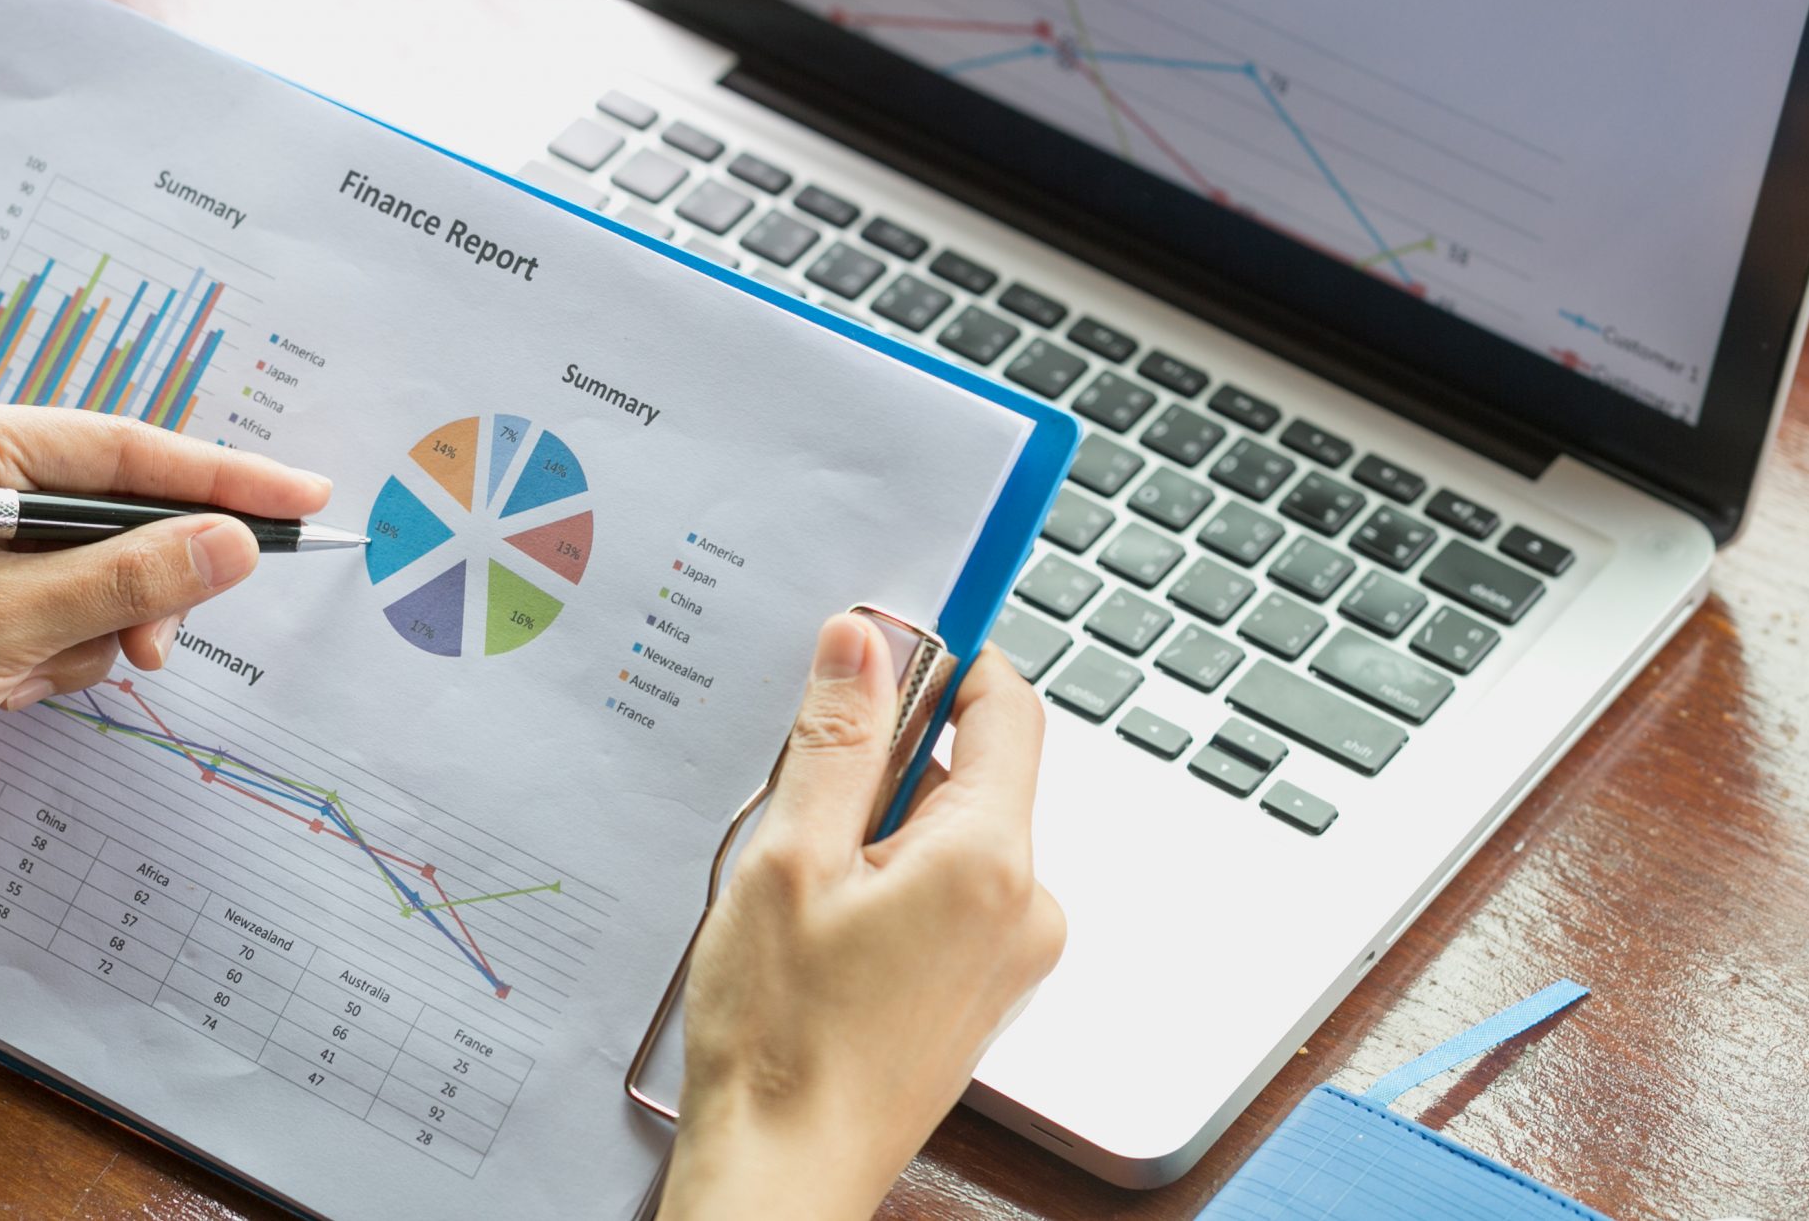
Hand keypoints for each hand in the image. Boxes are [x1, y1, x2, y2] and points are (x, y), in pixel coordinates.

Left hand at [0, 390, 330, 838]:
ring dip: (91, 629)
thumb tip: (238, 543)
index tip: (304, 495)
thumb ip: (132, 578)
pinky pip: (67, 595)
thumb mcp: (9, 627)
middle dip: (138, 586)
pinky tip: (8, 681)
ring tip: (35, 675)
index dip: (223, 476)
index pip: (125, 448)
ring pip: (102, 563)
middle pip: (119, 508)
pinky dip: (58, 646)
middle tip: (151, 646)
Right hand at [662, 615, 1064, 1220]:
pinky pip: (949, 892)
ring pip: (954, 834)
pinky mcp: (982, 988)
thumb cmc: (781, 1041)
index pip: (1009, 706)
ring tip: (805, 885)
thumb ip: (833, 738)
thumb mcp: (788, 858)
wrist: (784, 1176)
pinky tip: (825, 927)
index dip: (948, 660)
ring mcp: (1011, 953)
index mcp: (991, 859)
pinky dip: (890, 883)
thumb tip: (864, 640)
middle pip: (975, 771)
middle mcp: (1027, 904)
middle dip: (889, 761)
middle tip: (803, 798)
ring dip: (881, 829)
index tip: (888, 646)